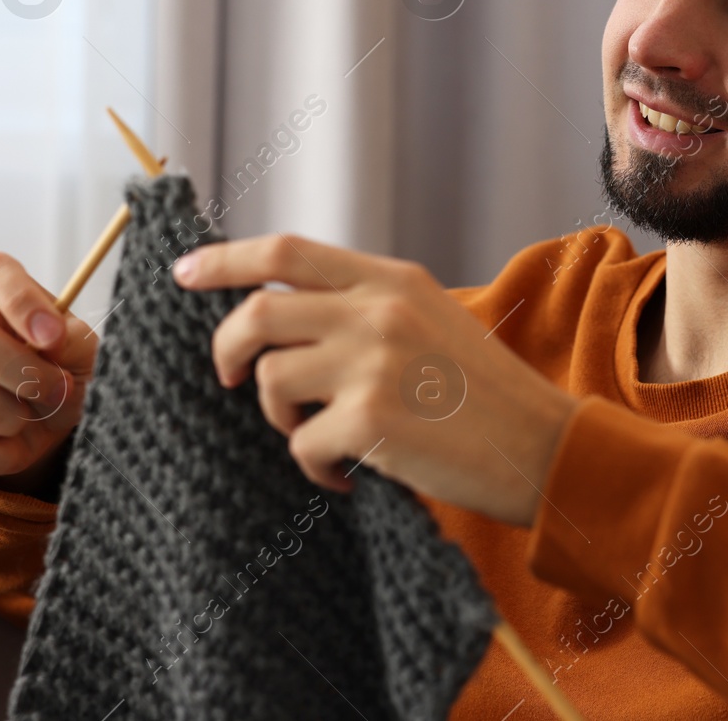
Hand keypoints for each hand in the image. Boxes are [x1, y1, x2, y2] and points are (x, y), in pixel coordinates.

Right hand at [0, 252, 95, 491]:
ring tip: (37, 413)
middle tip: (60, 389)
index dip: (22, 302)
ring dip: (14, 413)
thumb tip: (51, 338)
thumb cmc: (66, 370)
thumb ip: (74, 341)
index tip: (54, 335)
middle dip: (24, 372)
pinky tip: (15, 440)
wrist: (49, 422)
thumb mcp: (84, 352)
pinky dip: (0, 450)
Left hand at [173, 234, 578, 526]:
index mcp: (392, 278)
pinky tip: (349, 476)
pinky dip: (314, 469)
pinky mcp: (371, 420)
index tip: (185, 272)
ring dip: (280, 419)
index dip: (224, 259)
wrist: (543, 446)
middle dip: (226, 350)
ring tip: (318, 438)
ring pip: (270, 382)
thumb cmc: (485, 392)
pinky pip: (301, 445)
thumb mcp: (432, 318)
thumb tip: (279, 315)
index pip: (285, 251)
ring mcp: (373, 363)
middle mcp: (378, 310)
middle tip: (229, 377)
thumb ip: (366, 305)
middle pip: (257, 313)